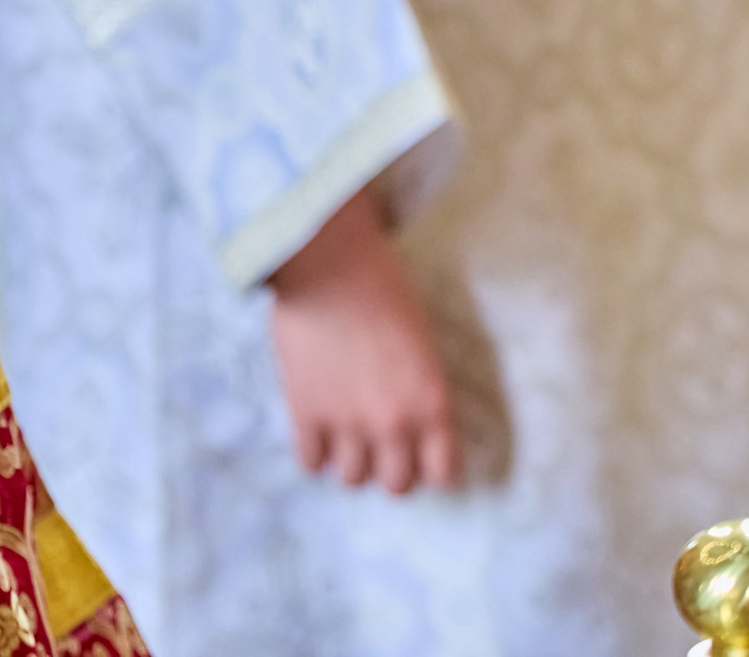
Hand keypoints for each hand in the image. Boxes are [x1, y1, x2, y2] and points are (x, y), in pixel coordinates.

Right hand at [266, 190, 459, 493]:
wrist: (329, 264)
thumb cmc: (384, 286)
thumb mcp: (424, 341)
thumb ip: (422, 388)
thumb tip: (411, 417)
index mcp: (433, 403)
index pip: (443, 473)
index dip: (432, 469)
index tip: (421, 458)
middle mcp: (394, 423)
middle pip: (397, 485)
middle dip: (390, 470)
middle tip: (380, 449)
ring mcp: (347, 422)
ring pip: (352, 480)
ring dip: (350, 464)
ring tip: (344, 442)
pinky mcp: (306, 412)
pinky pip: (310, 462)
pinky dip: (313, 455)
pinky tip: (315, 435)